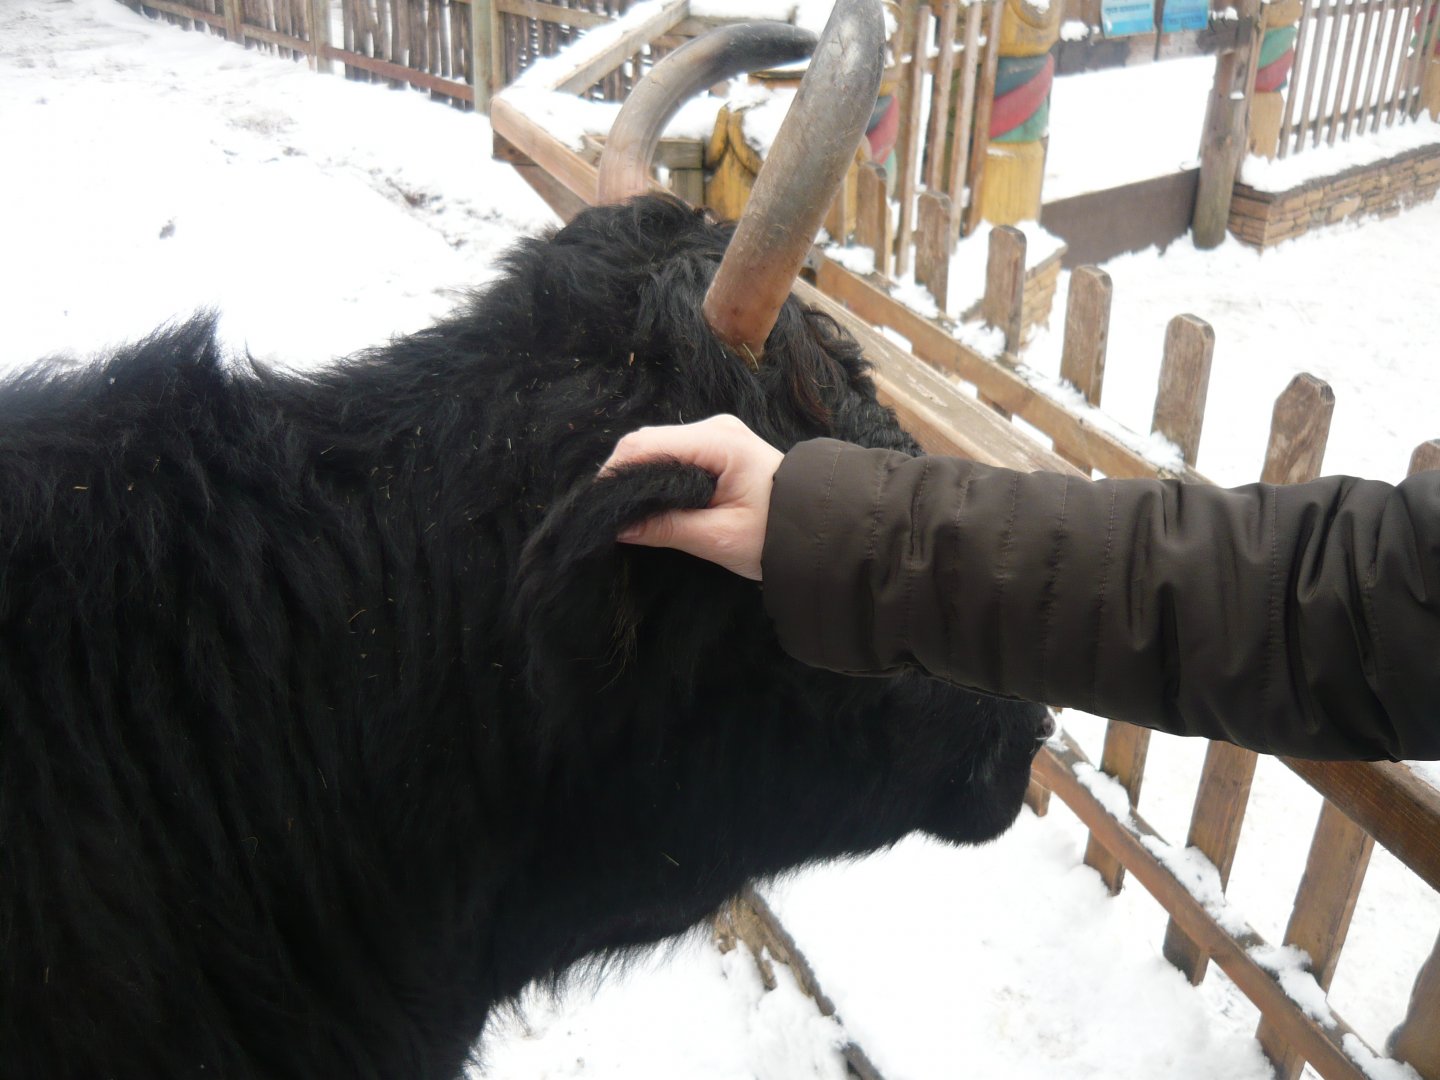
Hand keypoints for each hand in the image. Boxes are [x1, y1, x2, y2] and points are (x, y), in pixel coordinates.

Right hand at [600, 415, 782, 580]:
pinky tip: (649, 503)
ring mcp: (717, 435)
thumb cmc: (778, 536)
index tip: (598, 507)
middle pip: (647, 442)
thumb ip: (666, 528)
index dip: (615, 474)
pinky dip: (655, 476)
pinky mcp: (718, 449)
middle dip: (622, 476)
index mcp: (717, 441)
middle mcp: (714, 428)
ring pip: (657, 448)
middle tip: (607, 515)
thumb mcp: (719, 537)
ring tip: (624, 512)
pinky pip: (673, 455)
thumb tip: (617, 526)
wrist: (822, 530)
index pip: (645, 445)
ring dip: (638, 477)